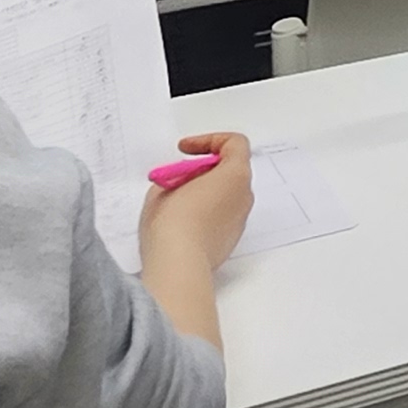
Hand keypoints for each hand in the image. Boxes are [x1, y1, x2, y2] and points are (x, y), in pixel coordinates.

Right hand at [141, 131, 257, 267]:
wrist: (179, 266)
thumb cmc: (173, 223)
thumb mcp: (163, 188)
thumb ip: (178, 178)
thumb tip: (181, 187)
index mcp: (235, 175)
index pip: (234, 143)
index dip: (208, 141)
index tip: (184, 150)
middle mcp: (244, 196)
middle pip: (229, 170)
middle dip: (202, 169)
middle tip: (175, 177)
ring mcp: (240, 220)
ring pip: (225, 195)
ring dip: (203, 191)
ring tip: (173, 200)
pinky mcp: (230, 240)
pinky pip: (221, 216)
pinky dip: (205, 211)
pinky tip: (180, 221)